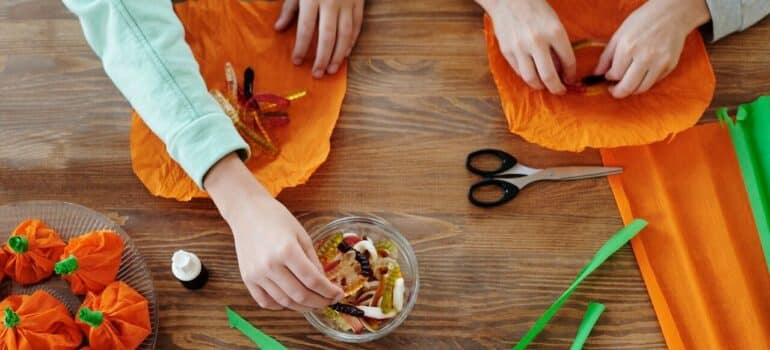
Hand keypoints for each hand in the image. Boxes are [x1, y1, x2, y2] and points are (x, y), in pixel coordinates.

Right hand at [205, 153, 343, 310]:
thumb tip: (323, 282)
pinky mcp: (247, 278)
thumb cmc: (276, 218)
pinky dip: (280, 305)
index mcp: (287, 250)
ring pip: (284, 301)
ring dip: (302, 307)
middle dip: (319, 302)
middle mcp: (270, 265)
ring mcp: (257, 274)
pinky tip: (291, 301)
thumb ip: (313, 260)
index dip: (328, 291)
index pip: (312, 280)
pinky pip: (265, 301)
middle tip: (329, 301)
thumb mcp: (301, 235)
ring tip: (314, 303)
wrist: (247, 212)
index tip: (338, 294)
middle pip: (300, 294)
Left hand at [275, 0, 364, 78]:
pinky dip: (351, 42)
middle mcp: (331, 2)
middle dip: (322, 58)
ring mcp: (348, 3)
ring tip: (332, 70)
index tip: (297, 61)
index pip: (306, 28)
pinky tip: (345, 54)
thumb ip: (289, 8)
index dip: (301, 47)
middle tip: (317, 74)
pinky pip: (356, 27)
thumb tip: (278, 28)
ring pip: (345, 35)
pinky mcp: (359, 3)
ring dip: (338, 55)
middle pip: (327, 36)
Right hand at [479, 0, 575, 93]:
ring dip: (540, 86)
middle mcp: (537, 42)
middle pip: (549, 76)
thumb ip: (558, 45)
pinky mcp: (507, 51)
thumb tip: (562, 68)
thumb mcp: (554, 22)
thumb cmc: (535, 9)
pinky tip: (531, 75)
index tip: (571, 79)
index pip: (568, 61)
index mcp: (554, 32)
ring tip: (544, 86)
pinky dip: (527, 77)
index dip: (571, 74)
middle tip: (560, 90)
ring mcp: (520, 47)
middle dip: (557, 88)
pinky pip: (519, 71)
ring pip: (531, 78)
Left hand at [594, 0, 709, 97]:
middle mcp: (645, 57)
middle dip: (617, 92)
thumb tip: (597, 73)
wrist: (672, 14)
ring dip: (632, 90)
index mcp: (628, 48)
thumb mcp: (619, 35)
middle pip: (627, 87)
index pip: (615, 75)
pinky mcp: (670, 65)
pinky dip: (645, 82)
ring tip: (627, 83)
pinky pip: (654, 82)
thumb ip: (606, 56)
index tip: (608, 77)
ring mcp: (659, 63)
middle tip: (613, 90)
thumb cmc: (643, 21)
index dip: (609, 78)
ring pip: (642, 88)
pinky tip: (641, 75)